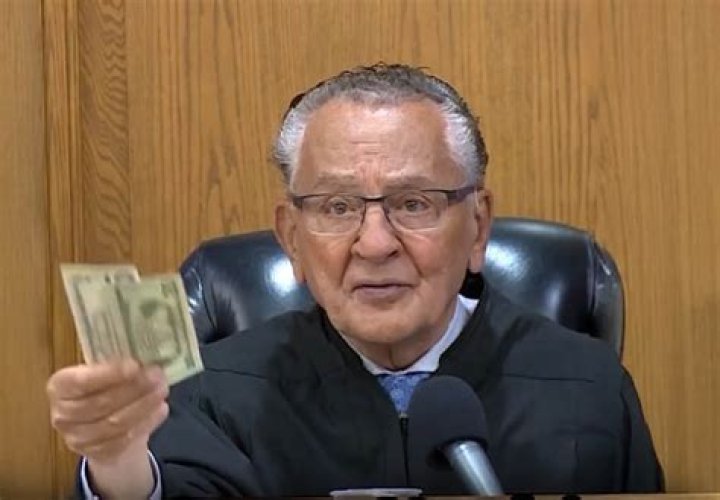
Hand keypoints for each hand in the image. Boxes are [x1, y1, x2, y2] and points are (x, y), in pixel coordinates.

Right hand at [46, 359, 168, 464]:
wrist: (100, 425)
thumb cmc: (102, 388)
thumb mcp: (101, 372)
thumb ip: (113, 365)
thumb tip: (143, 356)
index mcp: (59, 387)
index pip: (79, 381)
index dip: (108, 374)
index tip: (135, 365)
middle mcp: (62, 414)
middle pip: (101, 403)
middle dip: (134, 388)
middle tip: (157, 375)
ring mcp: (77, 438)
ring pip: (115, 423)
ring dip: (144, 405)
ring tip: (162, 390)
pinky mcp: (96, 454)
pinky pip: (124, 439)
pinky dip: (146, 422)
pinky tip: (161, 409)